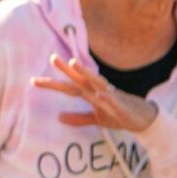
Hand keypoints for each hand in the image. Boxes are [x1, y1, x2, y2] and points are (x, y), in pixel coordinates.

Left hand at [33, 55, 158, 133]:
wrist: (143, 120)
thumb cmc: (119, 115)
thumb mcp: (96, 118)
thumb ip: (78, 118)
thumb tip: (59, 117)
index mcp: (91, 93)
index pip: (68, 87)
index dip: (52, 84)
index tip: (34, 81)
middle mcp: (99, 90)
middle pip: (80, 79)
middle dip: (66, 69)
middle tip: (52, 57)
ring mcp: (111, 96)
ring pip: (97, 82)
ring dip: (86, 73)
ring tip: (75, 64)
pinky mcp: (122, 105)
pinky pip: (114, 100)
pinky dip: (108, 96)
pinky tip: (101, 92)